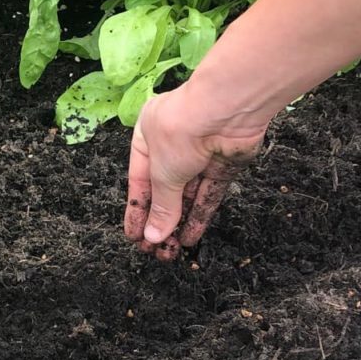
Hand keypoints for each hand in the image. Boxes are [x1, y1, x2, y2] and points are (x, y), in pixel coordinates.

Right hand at [123, 81, 270, 259]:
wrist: (225, 109)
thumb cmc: (180, 130)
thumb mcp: (162, 174)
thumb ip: (161, 206)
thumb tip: (153, 236)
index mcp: (146, 137)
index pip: (139, 181)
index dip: (137, 210)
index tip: (135, 236)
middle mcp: (172, 143)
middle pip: (165, 189)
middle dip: (160, 220)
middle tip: (154, 250)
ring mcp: (200, 152)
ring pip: (188, 194)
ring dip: (180, 222)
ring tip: (172, 250)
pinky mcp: (224, 161)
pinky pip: (210, 191)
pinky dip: (201, 213)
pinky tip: (191, 235)